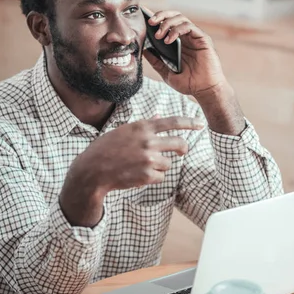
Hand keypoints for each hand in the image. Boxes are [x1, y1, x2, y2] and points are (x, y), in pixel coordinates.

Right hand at [59, 116, 203, 226]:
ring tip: (144, 165)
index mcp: (142, 127)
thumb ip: (144, 124)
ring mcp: (148, 159)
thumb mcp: (123, 130)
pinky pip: (161, 177)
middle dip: (183, 148)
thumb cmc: (106, 148)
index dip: (189, 123)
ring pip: (169, 163)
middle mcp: (148, 142)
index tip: (200, 124)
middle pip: (179, 144)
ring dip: (161, 166)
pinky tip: (140, 175)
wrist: (93, 170)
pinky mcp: (147, 175)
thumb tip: (159, 116)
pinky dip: (154, 177)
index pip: (173, 122)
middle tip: (182, 151)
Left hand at [143, 7, 226, 99]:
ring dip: (167, 23)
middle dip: (161, 15)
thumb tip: (144, 50)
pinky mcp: (203, 39)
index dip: (157, 17)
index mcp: (179, 42)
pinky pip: (189, 27)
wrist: (204, 91)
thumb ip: (156, 62)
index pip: (168, 23)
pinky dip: (177, 30)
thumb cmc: (189, 83)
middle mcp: (187, 37)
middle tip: (150, 22)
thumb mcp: (167, 73)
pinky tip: (168, 40)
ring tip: (158, 35)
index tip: (144, 16)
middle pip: (174, 16)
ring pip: (181, 18)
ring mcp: (195, 37)